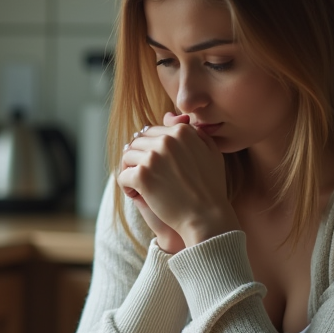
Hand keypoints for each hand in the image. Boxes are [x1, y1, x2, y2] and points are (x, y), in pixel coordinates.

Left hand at [117, 112, 238, 252]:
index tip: (156, 166)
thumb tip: (168, 115)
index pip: (152, 131)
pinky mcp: (143, 176)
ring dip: (130, 171)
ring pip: (127, 157)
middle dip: (138, 158)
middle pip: (137, 142)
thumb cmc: (210, 188)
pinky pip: (123, 176)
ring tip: (140, 186)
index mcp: (182, 132)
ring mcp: (154, 157)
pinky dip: (127, 187)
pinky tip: (137, 195)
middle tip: (145, 177)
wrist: (207, 217)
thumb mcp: (210, 153)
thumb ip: (193, 132)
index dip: (150, 149)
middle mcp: (167, 140)